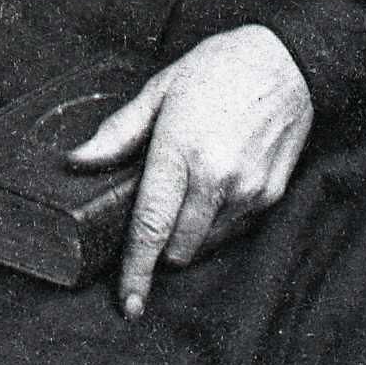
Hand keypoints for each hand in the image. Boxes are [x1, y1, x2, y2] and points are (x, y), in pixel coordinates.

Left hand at [68, 26, 312, 318]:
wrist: (287, 61)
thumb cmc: (220, 68)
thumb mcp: (162, 89)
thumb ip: (119, 131)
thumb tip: (78, 160)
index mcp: (180, 150)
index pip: (150, 227)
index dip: (136, 271)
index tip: (127, 303)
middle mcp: (216, 178)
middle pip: (177, 248)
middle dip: (161, 241)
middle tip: (160, 206)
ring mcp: (247, 190)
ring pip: (206, 244)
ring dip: (191, 233)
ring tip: (194, 185)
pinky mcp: (271, 195)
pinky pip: (234, 229)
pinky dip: (219, 220)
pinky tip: (219, 182)